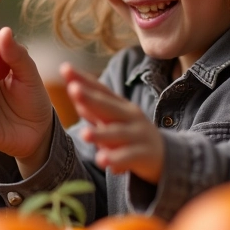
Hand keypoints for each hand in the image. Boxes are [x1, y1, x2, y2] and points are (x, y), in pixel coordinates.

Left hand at [60, 62, 163, 183]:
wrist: (165, 154)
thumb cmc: (130, 134)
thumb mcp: (112, 120)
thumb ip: (93, 108)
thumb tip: (73, 90)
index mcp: (119, 105)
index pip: (100, 89)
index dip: (83, 79)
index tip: (65, 68)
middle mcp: (129, 116)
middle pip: (108, 106)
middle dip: (90, 97)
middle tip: (73, 89)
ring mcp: (138, 135)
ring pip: (118, 133)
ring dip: (101, 134)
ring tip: (84, 135)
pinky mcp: (144, 155)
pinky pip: (129, 157)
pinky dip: (116, 160)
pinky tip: (103, 161)